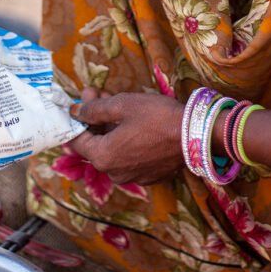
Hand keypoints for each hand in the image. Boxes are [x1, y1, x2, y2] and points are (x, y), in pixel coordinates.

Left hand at [69, 91, 184, 184]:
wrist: (195, 135)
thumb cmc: (157, 117)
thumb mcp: (122, 105)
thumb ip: (93, 109)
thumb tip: (75, 111)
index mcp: (103, 157)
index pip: (77, 140)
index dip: (77, 117)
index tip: (82, 99)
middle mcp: (114, 173)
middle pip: (96, 144)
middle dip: (96, 118)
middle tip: (101, 94)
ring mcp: (133, 176)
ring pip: (113, 150)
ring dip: (112, 128)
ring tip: (119, 104)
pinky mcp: (149, 175)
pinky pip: (130, 157)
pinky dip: (127, 141)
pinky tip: (136, 124)